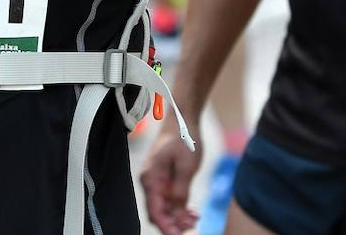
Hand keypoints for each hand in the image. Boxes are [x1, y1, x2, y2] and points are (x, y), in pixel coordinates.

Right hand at [139, 118, 202, 234]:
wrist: (182, 121)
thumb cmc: (184, 139)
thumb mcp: (187, 166)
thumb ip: (180, 190)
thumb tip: (178, 213)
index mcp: (151, 178)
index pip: (155, 211)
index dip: (166, 226)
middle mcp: (149, 182)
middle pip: (157, 213)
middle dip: (173, 224)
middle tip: (193, 225)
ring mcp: (155, 181)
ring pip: (163, 209)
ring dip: (177, 218)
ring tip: (195, 218)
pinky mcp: (163, 180)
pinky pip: (168, 201)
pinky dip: (178, 209)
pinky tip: (192, 211)